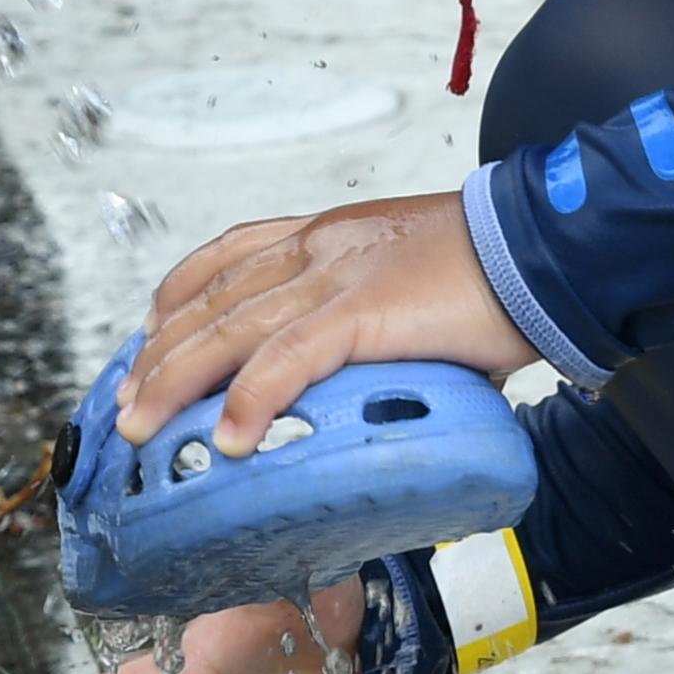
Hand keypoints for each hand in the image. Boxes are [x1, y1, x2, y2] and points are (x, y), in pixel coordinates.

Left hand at [116, 193, 532, 452]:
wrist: (548, 245)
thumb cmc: (499, 270)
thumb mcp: (416, 282)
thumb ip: (383, 324)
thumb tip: (377, 381)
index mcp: (330, 236)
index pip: (229, 256)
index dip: (180, 296)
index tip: (150, 333)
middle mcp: (319, 249)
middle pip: (212, 299)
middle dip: (158, 354)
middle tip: (126, 403)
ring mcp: (337, 277)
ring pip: (230, 330)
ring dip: (176, 382)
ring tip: (142, 429)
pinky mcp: (364, 310)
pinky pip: (288, 358)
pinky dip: (250, 399)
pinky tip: (226, 437)